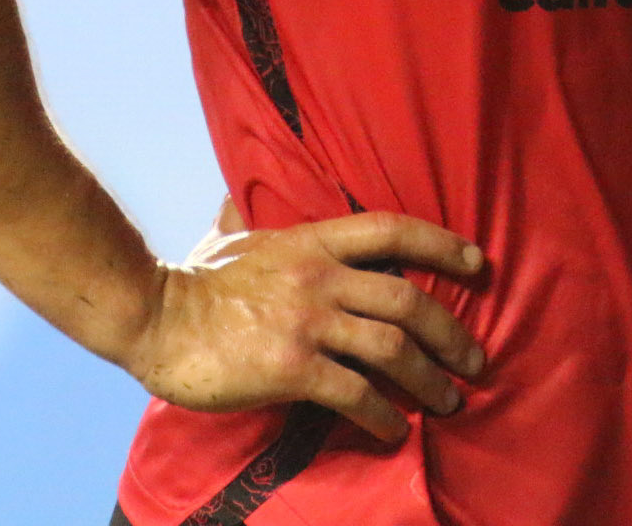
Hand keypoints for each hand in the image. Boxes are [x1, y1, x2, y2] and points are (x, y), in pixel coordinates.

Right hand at [120, 210, 486, 443]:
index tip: (479, 262)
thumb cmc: (194, 279)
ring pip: (391, 348)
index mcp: (313, 239)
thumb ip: (256, 220)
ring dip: (429, 379)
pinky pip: (355, 393)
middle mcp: (319, 275)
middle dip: (449, 331)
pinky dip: (383, 416)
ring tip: (449, 401)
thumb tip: (242, 201)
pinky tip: (394, 431)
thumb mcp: (236, 234)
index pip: (392, 229)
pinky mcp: (290, 367)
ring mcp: (307, 321)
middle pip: (406, 298)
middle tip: (475, 358)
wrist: (152, 315)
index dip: (441, 243)